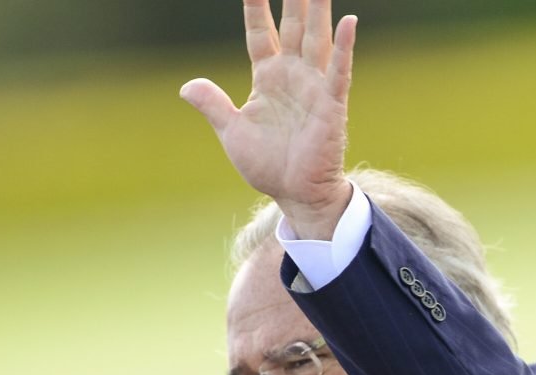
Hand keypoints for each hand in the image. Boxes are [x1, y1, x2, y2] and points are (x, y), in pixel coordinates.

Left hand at [181, 0, 356, 239]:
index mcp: (268, 78)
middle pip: (294, 24)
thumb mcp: (232, 132)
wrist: (295, 194)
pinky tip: (349, 22)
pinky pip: (339, 72)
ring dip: (319, 10)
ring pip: (317, 38)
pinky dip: (344, 48)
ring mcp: (314, 87)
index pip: (260, 32)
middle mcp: (293, 75)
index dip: (255, 6)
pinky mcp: (331, 105)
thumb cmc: (268, 164)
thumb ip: (213, 105)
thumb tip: (186, 86)